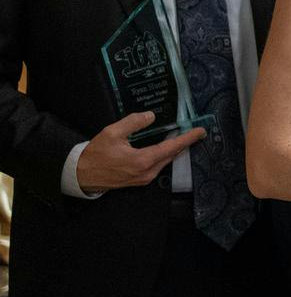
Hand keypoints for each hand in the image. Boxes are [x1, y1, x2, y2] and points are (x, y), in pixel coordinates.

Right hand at [74, 112, 203, 193]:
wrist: (83, 175)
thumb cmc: (96, 154)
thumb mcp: (112, 133)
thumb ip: (133, 123)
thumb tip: (150, 116)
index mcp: (142, 161)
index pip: (171, 147)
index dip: (187, 138)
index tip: (200, 131)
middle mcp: (147, 172)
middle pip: (172, 155)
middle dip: (184, 143)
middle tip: (195, 132)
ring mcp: (145, 178)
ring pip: (166, 161)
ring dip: (174, 149)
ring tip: (182, 137)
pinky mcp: (141, 180)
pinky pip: (158, 166)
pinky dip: (164, 156)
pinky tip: (165, 148)